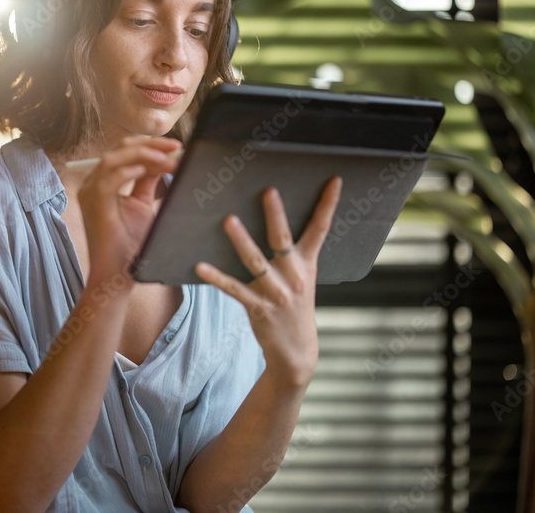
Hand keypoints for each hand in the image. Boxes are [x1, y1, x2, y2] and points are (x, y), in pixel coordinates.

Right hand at [77, 136, 181, 283]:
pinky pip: (108, 180)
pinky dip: (127, 171)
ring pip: (112, 159)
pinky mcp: (94, 205)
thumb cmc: (129, 244)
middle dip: (150, 145)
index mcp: (103, 181)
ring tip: (166, 159)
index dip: (150, 145)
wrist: (118, 274)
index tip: (176, 147)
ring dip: (143, 155)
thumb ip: (148, 180)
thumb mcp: (142, 204)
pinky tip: (146, 170)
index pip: (125, 151)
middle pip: (120, 149)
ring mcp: (90, 193)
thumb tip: (165, 159)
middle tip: (176, 148)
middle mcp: (93, 183)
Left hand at [195, 177, 341, 392]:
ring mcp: (276, 293)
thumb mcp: (302, 279)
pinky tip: (200, 266)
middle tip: (268, 191)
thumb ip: (293, 253)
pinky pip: (234, 289)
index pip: (321, 229)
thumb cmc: (294, 307)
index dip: (328, 204)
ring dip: (242, 241)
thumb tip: (276, 220)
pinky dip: (217, 278)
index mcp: (307, 265)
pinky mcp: (258, 308)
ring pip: (256, 261)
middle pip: (284, 240)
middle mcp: (294, 276)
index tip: (335, 180)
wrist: (296, 353)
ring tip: (229, 221)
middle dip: (276, 215)